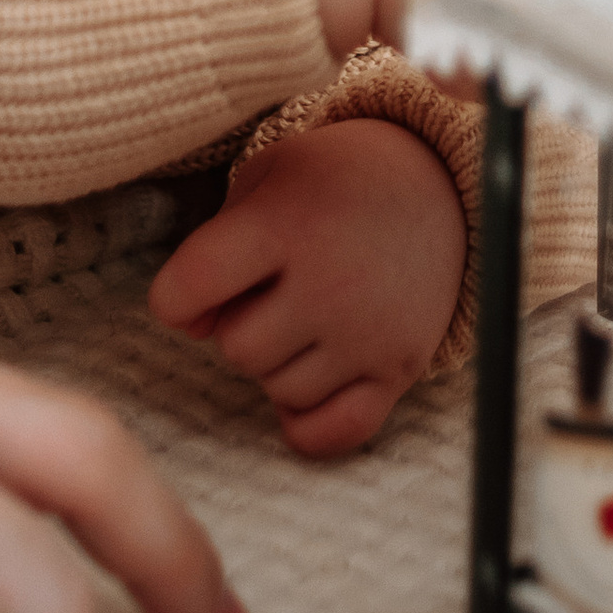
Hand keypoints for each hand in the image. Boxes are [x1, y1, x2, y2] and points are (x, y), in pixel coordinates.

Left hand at [148, 119, 466, 458]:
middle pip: (238, 349)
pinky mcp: (402, 367)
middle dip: (241, 324)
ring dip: (280, 363)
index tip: (193, 290)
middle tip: (273, 290)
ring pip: (282, 392)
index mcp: (287, 223)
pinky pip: (334, 433)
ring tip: (307, 316)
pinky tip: (312, 377)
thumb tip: (196, 331)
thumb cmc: (332, 180)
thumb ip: (214, 249)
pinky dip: (311, 419)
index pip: (190, 286)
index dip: (175, 297)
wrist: (437, 180)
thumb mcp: (265, 179)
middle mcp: (332, 281)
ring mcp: (371, 331)